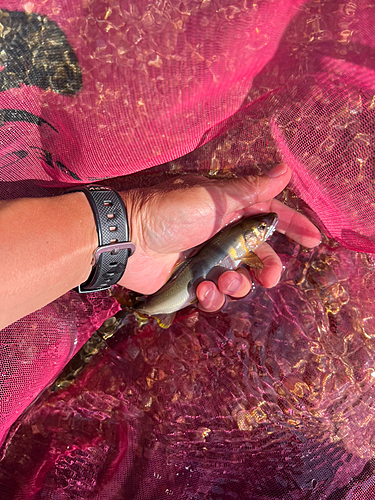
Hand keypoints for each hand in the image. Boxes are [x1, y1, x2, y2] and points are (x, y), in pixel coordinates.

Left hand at [118, 163, 320, 311]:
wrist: (127, 238)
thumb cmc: (171, 211)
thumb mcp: (214, 197)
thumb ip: (252, 190)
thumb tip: (286, 170)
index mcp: (229, 210)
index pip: (269, 216)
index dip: (293, 227)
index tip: (314, 240)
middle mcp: (221, 235)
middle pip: (259, 255)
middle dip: (269, 268)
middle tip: (270, 277)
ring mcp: (206, 261)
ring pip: (239, 280)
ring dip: (238, 285)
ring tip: (224, 280)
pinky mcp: (191, 283)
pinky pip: (214, 297)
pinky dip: (213, 297)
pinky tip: (203, 290)